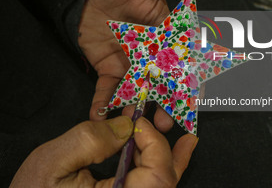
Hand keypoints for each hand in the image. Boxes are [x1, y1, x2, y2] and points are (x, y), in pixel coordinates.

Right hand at [10, 116, 197, 187]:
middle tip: (160, 121)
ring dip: (171, 156)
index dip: (154, 142)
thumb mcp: (55, 161)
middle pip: (164, 178)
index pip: (157, 173)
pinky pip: (151, 184)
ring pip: (161, 182)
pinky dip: (162, 165)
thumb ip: (91, 139)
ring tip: (185, 139)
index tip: (136, 122)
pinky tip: (175, 151)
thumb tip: (126, 126)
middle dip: (165, 147)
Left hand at [79, 0, 211, 131]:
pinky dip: (103, 102)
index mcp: (169, 36)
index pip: (185, 60)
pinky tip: (98, 115)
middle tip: (164, 124)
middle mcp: (153, 55)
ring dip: (137, 109)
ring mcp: (132, 64)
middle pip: (164, 83)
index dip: (192, 80)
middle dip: (166, 105)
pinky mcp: (110, 68)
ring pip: (140, 91)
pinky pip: (108, 88)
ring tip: (132, 124)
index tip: (195, 99)